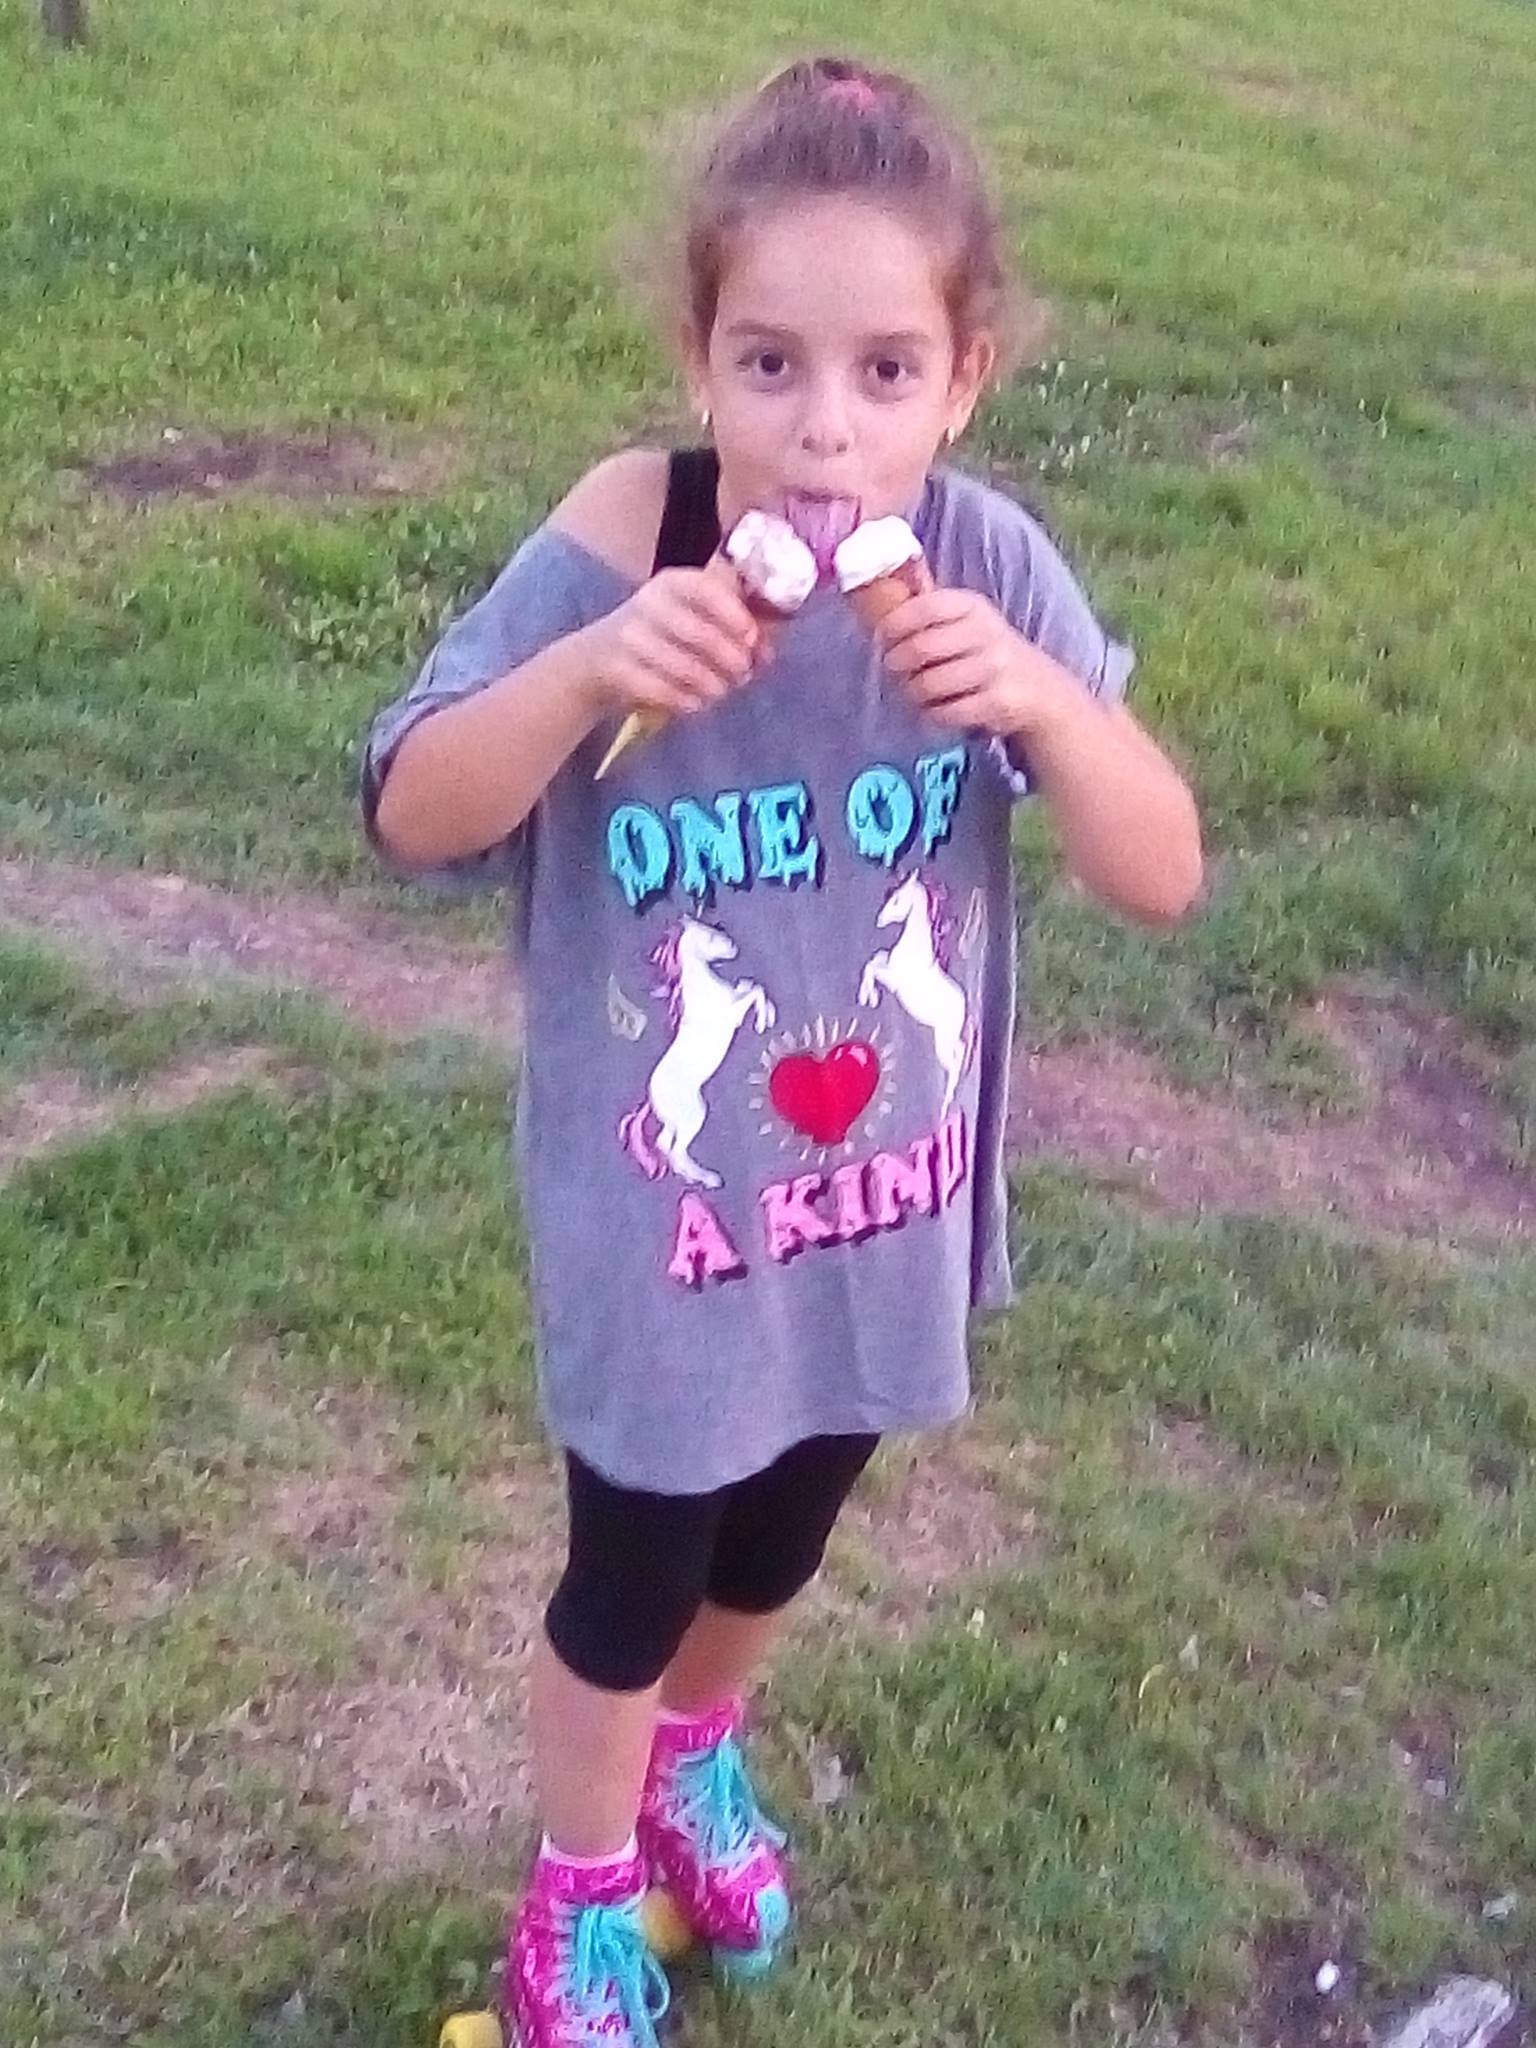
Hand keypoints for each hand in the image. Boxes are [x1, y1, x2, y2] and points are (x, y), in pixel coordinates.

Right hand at [580, 555, 763, 722]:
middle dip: (729, 659)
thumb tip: (766, 651)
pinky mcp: (617, 669)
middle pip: (698, 633)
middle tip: (743, 675)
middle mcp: (648, 603)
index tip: (751, 637)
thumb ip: (734, 628)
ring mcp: (629, 637)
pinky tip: (696, 703)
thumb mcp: (693, 617)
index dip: (733, 613)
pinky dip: (685, 700)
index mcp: (673, 583)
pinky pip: (661, 690)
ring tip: (720, 691)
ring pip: (683, 666)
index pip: (705, 588)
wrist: (598, 658)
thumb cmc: (663, 635)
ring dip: (711, 684)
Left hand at [875, 588, 1059, 740]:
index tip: (881, 639)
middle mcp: (986, 632)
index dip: (894, 624)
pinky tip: (933, 710)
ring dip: (911, 693)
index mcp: (972, 605)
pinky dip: (931, 714)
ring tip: (912, 692)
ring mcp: (994, 668)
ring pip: (929, 685)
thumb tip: (878, 597)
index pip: (924, 607)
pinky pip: (946, 712)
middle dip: (895, 664)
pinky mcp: (997, 702)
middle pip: (920, 649)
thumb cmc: (986, 651)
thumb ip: (929, 611)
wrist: (1038, 688)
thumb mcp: (966, 621)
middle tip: (892, 671)